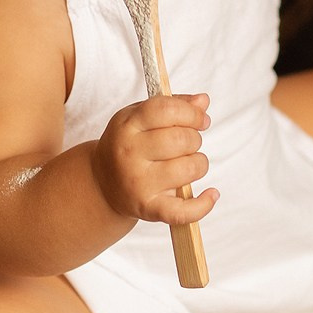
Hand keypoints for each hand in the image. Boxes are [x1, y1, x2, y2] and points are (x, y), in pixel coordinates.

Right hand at [92, 94, 217, 225]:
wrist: (101, 183)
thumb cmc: (128, 145)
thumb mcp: (140, 118)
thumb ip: (172, 105)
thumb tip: (203, 101)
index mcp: (127, 125)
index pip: (167, 110)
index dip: (192, 113)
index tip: (201, 120)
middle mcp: (129, 153)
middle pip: (181, 139)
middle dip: (194, 139)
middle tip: (187, 144)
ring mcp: (138, 182)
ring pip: (189, 169)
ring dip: (198, 164)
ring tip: (188, 164)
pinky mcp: (148, 208)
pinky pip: (182, 211)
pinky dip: (203, 205)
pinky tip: (211, 194)